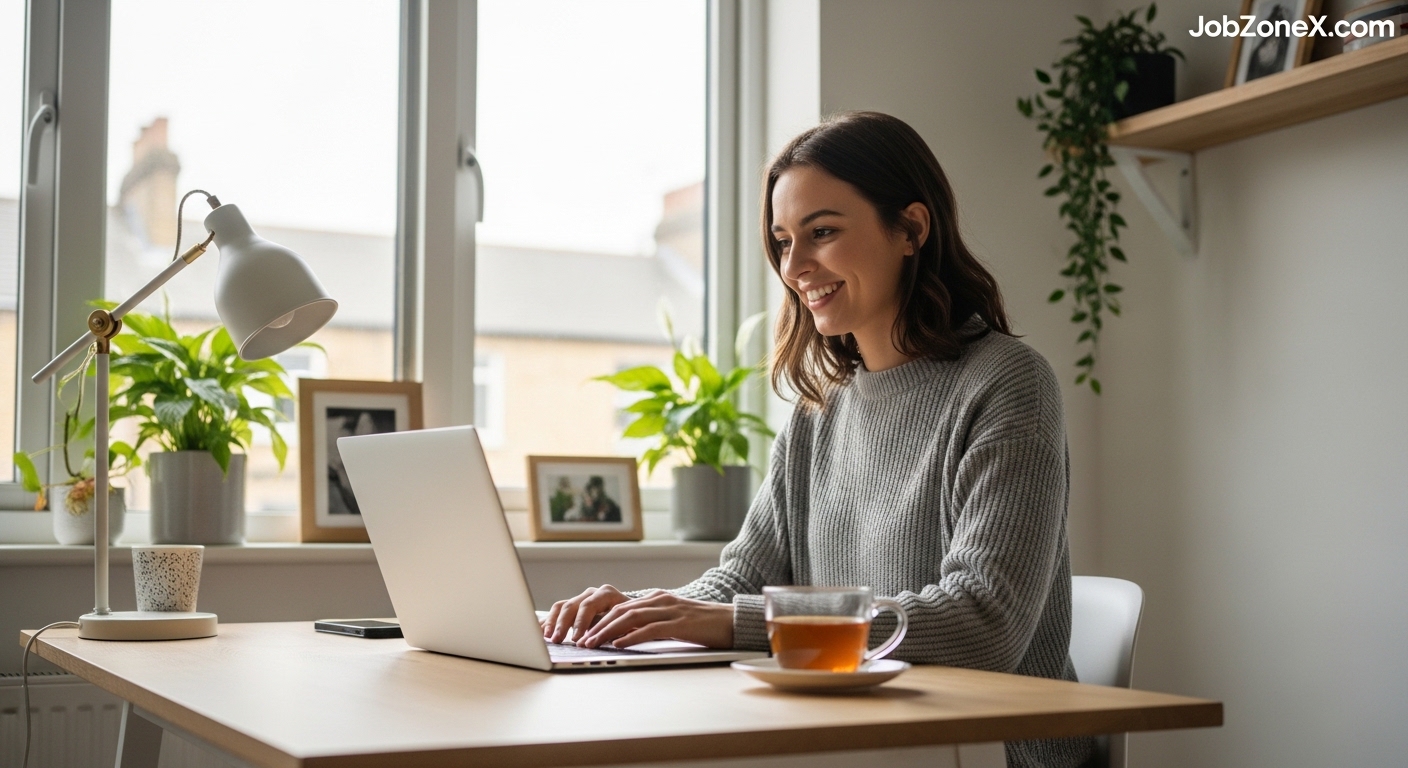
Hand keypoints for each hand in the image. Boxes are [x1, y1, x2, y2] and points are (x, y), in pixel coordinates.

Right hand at [542, 584, 630, 643]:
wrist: (635, 612)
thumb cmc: (633, 619)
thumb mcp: (628, 623)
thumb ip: (611, 630)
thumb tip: (594, 641)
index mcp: (606, 594)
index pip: (589, 605)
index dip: (580, 622)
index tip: (575, 639)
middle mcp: (592, 594)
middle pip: (572, 605)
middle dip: (563, 624)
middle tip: (557, 640)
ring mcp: (581, 599)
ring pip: (562, 607)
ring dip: (552, 622)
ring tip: (547, 637)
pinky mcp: (574, 608)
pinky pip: (557, 612)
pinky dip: (548, 621)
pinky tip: (540, 632)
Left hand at [577, 590, 733, 649]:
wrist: (733, 621)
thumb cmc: (704, 625)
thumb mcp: (673, 621)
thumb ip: (652, 625)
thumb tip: (627, 637)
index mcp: (657, 599)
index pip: (621, 608)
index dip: (600, 621)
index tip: (585, 634)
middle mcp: (661, 600)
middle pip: (621, 611)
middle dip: (598, 626)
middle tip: (581, 641)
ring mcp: (670, 609)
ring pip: (631, 618)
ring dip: (608, 632)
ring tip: (593, 643)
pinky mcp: (680, 622)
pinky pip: (650, 629)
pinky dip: (631, 637)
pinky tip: (619, 644)